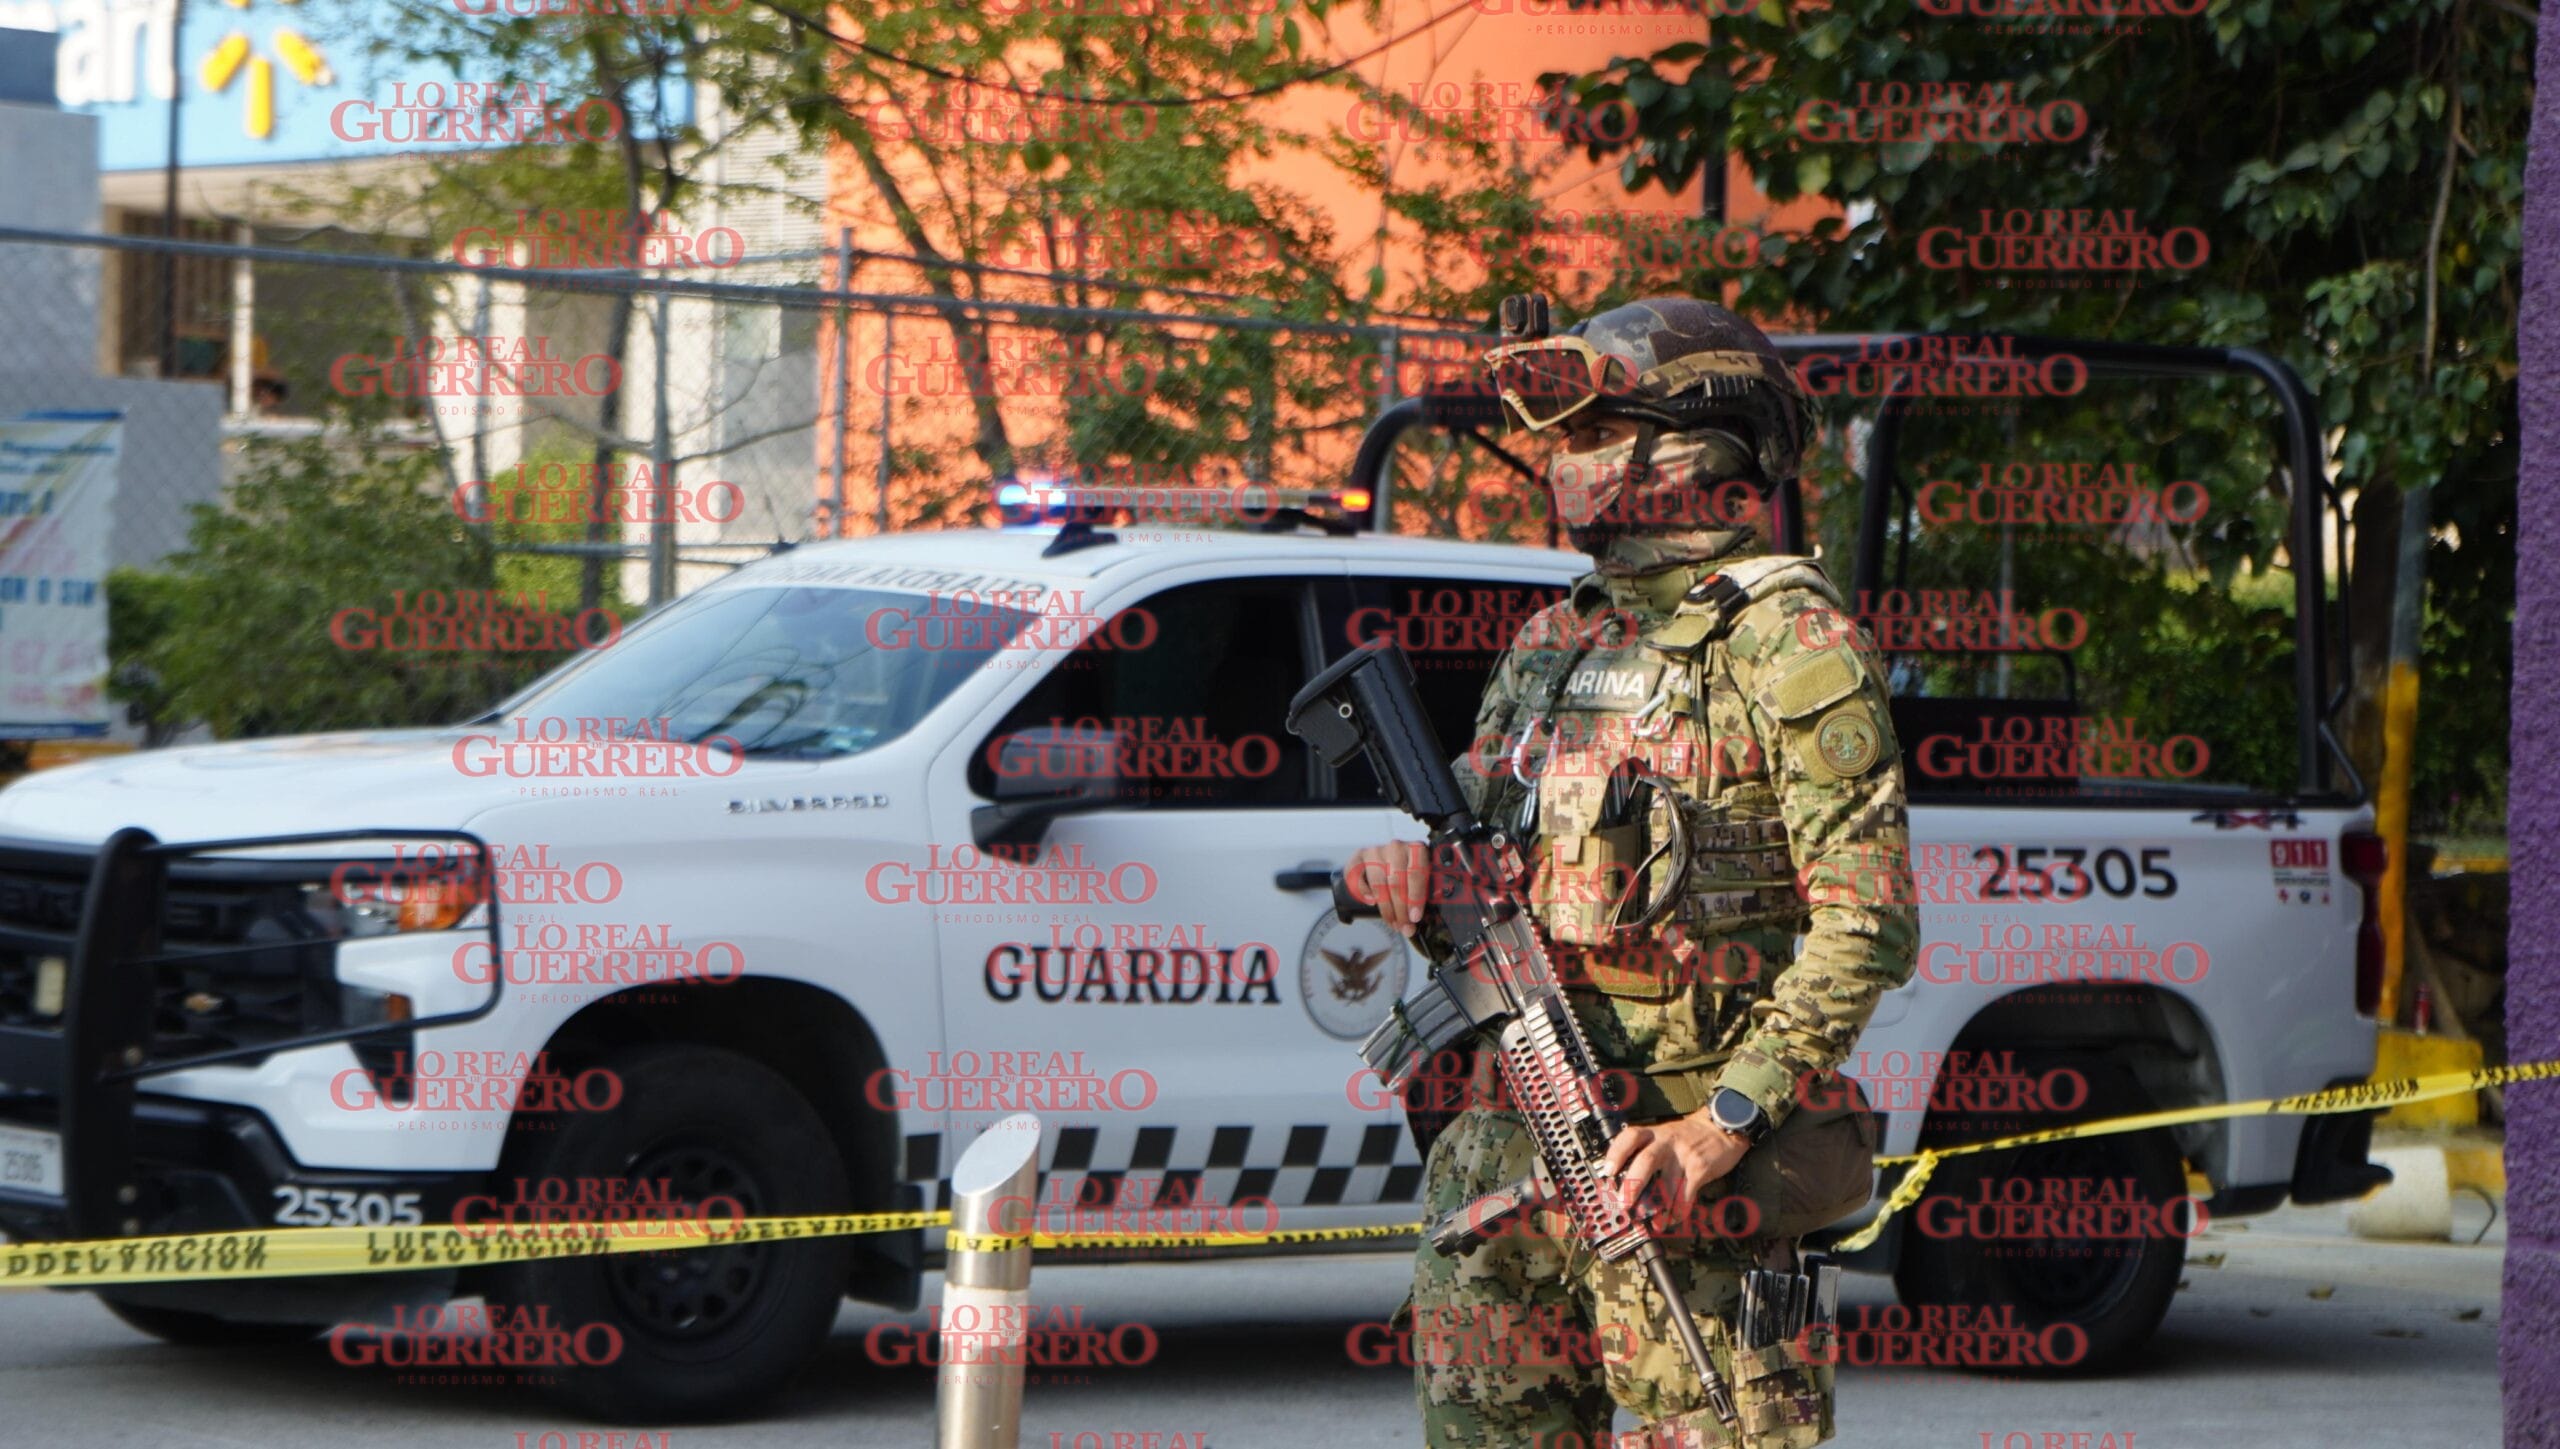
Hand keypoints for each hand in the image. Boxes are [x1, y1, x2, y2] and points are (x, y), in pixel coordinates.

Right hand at [1345, 841, 1430, 936]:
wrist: (1392, 858)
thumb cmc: (1411, 871)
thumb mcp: (1424, 878)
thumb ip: (1424, 893)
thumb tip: (1417, 919)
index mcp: (1417, 849)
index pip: (1416, 874)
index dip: (1415, 899)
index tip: (1414, 918)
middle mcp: (1396, 847)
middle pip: (1396, 882)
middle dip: (1400, 911)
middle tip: (1404, 928)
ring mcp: (1377, 850)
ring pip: (1378, 884)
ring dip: (1386, 909)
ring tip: (1393, 923)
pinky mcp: (1360, 856)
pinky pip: (1357, 876)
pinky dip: (1363, 892)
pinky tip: (1371, 903)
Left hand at [1601, 1113, 1750, 1236]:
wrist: (1722, 1127)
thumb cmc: (1689, 1136)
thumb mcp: (1665, 1134)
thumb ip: (1647, 1150)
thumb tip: (1625, 1181)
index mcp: (1654, 1133)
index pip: (1630, 1137)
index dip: (1616, 1153)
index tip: (1608, 1171)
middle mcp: (1666, 1142)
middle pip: (1645, 1161)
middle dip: (1633, 1185)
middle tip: (1624, 1204)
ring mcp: (1684, 1155)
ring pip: (1667, 1184)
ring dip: (1658, 1208)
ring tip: (1652, 1222)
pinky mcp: (1700, 1168)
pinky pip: (1686, 1194)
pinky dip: (1678, 1211)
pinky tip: (1673, 1219)